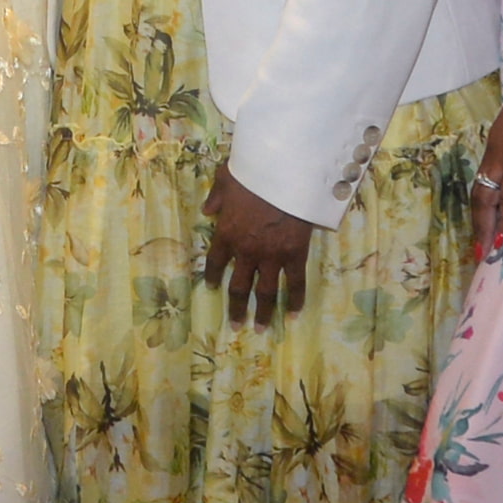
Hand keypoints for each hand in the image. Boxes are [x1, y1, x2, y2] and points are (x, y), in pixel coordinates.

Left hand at [200, 164, 317, 326]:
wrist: (285, 173)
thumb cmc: (254, 172)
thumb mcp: (226, 178)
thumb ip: (216, 196)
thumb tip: (207, 210)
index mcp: (226, 233)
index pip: (215, 263)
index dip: (214, 277)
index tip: (213, 288)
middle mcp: (245, 251)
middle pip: (239, 287)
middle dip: (236, 308)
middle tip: (235, 325)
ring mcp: (271, 256)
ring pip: (265, 292)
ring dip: (262, 313)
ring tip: (259, 329)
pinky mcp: (294, 255)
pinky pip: (295, 283)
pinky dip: (294, 300)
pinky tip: (292, 314)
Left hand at [469, 66, 502, 264]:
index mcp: (498, 141)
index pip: (485, 177)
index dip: (482, 202)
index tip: (482, 222)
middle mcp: (496, 150)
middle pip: (479, 192)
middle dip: (477, 220)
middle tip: (478, 245)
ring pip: (488, 197)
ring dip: (486, 226)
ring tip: (486, 249)